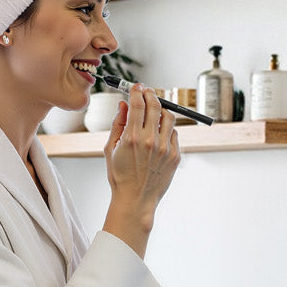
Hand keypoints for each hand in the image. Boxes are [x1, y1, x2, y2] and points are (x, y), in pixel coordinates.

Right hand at [101, 84, 179, 255]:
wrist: (135, 200)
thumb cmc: (120, 176)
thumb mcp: (110, 149)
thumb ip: (117, 124)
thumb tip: (123, 104)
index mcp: (132, 138)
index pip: (138, 103)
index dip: (137, 91)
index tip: (136, 86)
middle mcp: (151, 141)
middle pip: (155, 105)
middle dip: (150, 94)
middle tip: (147, 92)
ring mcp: (165, 149)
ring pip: (169, 117)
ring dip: (161, 110)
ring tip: (154, 112)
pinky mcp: (175, 156)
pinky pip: (174, 134)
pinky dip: (167, 129)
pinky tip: (158, 133)